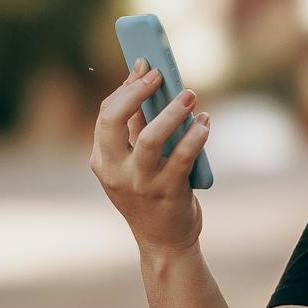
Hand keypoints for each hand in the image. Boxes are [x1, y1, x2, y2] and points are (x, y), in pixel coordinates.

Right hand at [88, 56, 210, 256]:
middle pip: (113, 120)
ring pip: (149, 139)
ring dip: (171, 112)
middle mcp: (116, 171)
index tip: (145, 65)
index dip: (126, 87)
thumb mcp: (134, 163)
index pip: (106, 114)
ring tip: (190, 96)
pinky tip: (205, 123)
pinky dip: (195, 136)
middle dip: (136, 92)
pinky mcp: (168, 192)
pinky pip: (182, 157)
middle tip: (160, 75)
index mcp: (102, 160)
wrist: (164, 242)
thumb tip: (145, 80)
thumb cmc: (151, 194)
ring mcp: (141, 183)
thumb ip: (136, 128)